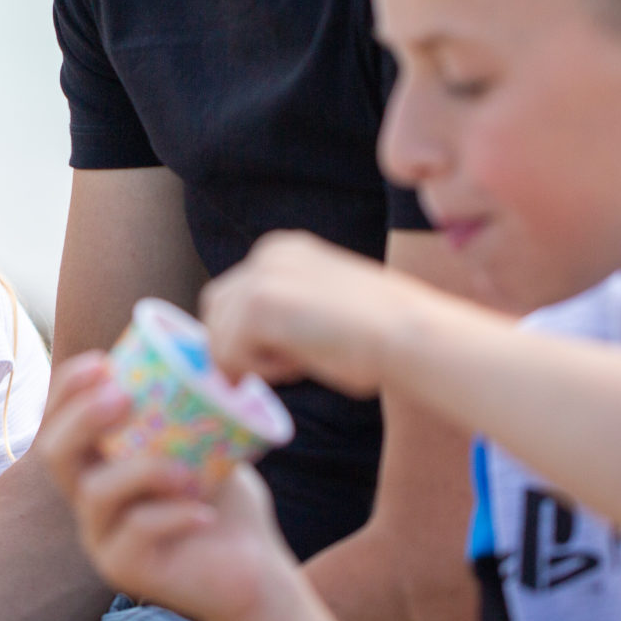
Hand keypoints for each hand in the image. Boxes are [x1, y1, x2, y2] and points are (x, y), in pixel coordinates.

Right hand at [40, 374, 297, 620]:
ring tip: (185, 471)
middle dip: (81, 419)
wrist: (257, 570)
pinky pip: (134, 534)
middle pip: (55, 455)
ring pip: (95, 495)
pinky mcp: (125, 572)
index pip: (60, 422)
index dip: (68, 389)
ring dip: (139, 471)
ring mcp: (103, 539)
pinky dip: (171, 516)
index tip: (102, 360)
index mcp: (101, 465)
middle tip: (123, 396)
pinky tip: (204, 513)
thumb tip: (201, 343)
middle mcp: (91, 501)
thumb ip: (194, 407)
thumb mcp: (209, 445)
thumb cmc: (227, 505)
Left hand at [201, 231, 426, 399]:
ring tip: (301, 364)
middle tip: (280, 369)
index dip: (243, 335)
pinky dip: (261, 372)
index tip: (274, 359)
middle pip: (216, 312)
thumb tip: (238, 350)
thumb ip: (280, 313)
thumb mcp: (317, 307)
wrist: (404, 332)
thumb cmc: (378, 334)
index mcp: (283, 249)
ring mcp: (259, 276)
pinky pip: (230, 356)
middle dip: (237, 347)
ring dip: (255, 363)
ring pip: (221, 338)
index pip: (233, 295)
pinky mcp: (257, 305)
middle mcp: (267, 253)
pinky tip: (300, 365)